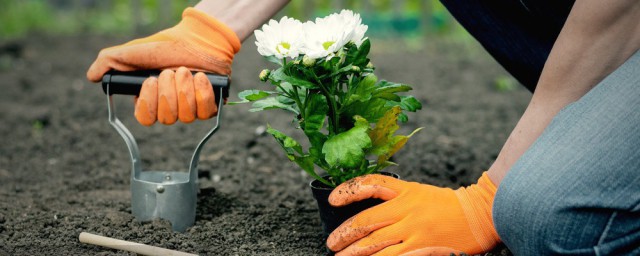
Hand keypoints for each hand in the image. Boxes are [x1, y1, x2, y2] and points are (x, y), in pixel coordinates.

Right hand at [86, 7, 240, 125]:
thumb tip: (91, 76)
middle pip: (166, 118)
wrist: (194, 39)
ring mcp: (189, 110)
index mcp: (150, 102)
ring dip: (184, 89)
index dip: (149, 102)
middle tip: (169, 71)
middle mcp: (169, 109)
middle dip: (168, 91)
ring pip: (186, 116)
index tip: (151, 80)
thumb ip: (108, 62)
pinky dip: (201, 92)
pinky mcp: (208, 106)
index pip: (145, 118)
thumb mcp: (130, 52)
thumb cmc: (162, 47)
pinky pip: (205, 111)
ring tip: (183, 70)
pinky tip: (199, 76)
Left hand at [327, 173, 500, 255]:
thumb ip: (394, 198)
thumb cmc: (448, 205)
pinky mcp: (424, 248)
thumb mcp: (418, 192)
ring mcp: (415, 231)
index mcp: (405, 191)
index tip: (332, 199)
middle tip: (331, 243)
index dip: (348, 191)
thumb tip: (366, 214)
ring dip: (354, 253)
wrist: (482, 213)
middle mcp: (407, 209)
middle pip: (366, 221)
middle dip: (344, 234)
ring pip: (375, 245)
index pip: (371, 185)